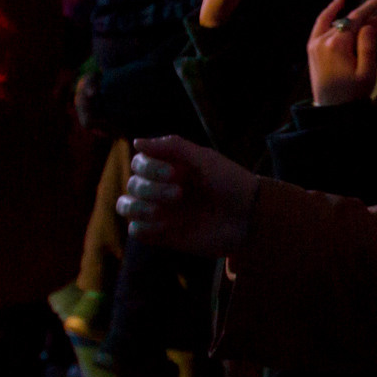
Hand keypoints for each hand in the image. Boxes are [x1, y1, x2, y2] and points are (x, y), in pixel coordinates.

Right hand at [117, 135, 258, 257]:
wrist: (249, 217)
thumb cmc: (230, 182)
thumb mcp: (205, 158)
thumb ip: (172, 146)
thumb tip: (136, 142)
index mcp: (169, 166)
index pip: (139, 163)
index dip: (149, 167)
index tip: (175, 173)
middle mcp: (160, 187)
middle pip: (133, 185)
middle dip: (152, 189)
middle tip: (180, 194)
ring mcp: (160, 211)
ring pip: (126, 207)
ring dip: (140, 207)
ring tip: (164, 212)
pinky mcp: (163, 234)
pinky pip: (137, 231)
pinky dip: (144, 227)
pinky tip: (167, 226)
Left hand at [307, 0, 376, 105]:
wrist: (332, 112)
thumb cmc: (353, 94)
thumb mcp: (367, 71)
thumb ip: (368, 45)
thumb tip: (367, 26)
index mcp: (337, 45)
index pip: (355, 19)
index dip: (369, 9)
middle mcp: (323, 40)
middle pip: (348, 22)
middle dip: (367, 20)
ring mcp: (314, 44)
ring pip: (336, 23)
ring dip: (352, 20)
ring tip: (371, 24)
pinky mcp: (312, 50)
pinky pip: (321, 25)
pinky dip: (329, 14)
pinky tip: (338, 3)